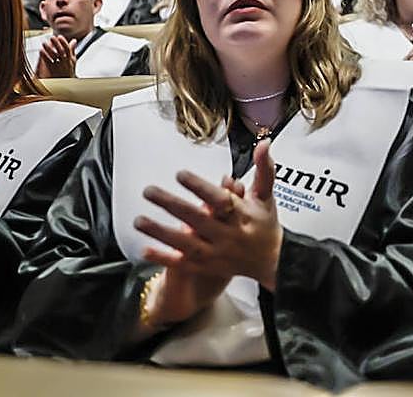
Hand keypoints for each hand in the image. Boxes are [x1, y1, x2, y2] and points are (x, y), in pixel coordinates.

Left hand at [36, 35, 77, 77]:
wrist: (66, 84)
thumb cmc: (69, 71)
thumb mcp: (73, 60)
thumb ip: (72, 50)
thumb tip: (74, 40)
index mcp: (70, 59)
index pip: (68, 49)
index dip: (64, 42)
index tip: (59, 36)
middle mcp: (65, 62)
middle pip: (61, 51)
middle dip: (56, 44)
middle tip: (52, 37)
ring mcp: (58, 66)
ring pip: (53, 56)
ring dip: (48, 49)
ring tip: (44, 43)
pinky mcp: (52, 70)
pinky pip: (48, 62)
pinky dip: (44, 56)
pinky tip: (41, 51)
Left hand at [137, 140, 282, 295]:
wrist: (273, 262)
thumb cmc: (265, 224)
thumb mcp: (266, 195)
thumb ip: (263, 168)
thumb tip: (264, 143)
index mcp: (242, 215)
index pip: (219, 200)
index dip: (200, 188)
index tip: (180, 175)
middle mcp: (228, 235)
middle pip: (197, 220)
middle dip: (172, 205)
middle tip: (148, 191)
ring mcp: (217, 254)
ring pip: (186, 245)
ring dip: (161, 233)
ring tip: (139, 221)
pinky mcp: (208, 268)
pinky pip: (184, 264)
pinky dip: (164, 258)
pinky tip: (145, 249)